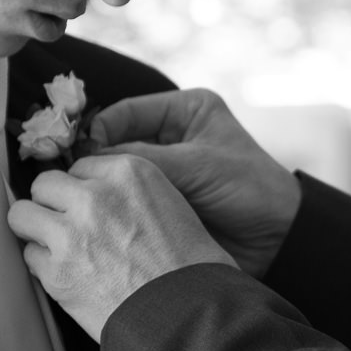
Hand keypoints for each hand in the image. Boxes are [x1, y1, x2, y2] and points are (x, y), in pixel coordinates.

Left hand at [11, 154, 235, 341]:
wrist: (189, 317)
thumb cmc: (191, 268)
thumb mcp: (170, 204)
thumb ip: (128, 192)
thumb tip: (99, 195)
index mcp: (128, 173)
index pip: (80, 167)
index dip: (82, 190)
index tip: (88, 207)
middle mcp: (95, 196)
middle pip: (45, 184)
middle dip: (52, 204)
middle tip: (66, 225)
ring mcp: (71, 233)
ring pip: (22, 214)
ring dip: (35, 230)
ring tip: (54, 247)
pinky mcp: (56, 271)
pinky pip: (29, 257)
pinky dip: (43, 268)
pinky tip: (67, 277)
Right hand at [88, 89, 302, 277]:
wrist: (279, 239)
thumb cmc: (251, 189)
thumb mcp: (198, 165)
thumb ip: (145, 160)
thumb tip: (89, 161)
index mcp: (184, 111)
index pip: (125, 112)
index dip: (99, 131)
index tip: (78, 155)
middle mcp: (171, 135)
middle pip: (116, 142)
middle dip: (95, 161)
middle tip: (71, 180)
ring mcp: (165, 170)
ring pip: (118, 174)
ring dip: (102, 187)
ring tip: (81, 202)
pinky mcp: (161, 202)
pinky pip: (128, 200)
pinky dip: (113, 208)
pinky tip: (98, 217)